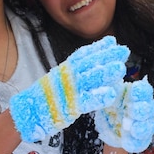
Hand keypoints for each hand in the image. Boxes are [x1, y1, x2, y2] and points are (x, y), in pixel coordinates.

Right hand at [9, 36, 129, 141]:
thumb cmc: (49, 96)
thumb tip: (92, 58)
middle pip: (89, 64)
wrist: (28, 112)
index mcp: (65, 69)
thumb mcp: (62, 78)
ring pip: (89, 79)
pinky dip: (99, 97)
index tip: (113, 41)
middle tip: (124, 51)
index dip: (98, 47)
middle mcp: (67, 76)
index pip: (83, 54)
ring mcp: (68, 90)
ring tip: (121, 68)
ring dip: (106, 73)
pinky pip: (86, 101)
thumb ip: (77, 69)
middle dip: (107, 56)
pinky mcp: (69, 106)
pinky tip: (112, 94)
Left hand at [95, 78, 153, 152]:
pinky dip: (135, 142)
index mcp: (138, 95)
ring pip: (148, 126)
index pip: (145, 91)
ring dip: (142, 127)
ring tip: (133, 128)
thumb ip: (112, 80)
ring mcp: (143, 124)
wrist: (108, 123)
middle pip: (149, 108)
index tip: (134, 89)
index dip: (141, 91)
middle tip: (132, 110)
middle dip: (141, 109)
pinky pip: (140, 142)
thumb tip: (112, 66)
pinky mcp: (140, 139)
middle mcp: (144, 109)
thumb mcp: (110, 91)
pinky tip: (127, 141)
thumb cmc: (112, 103)